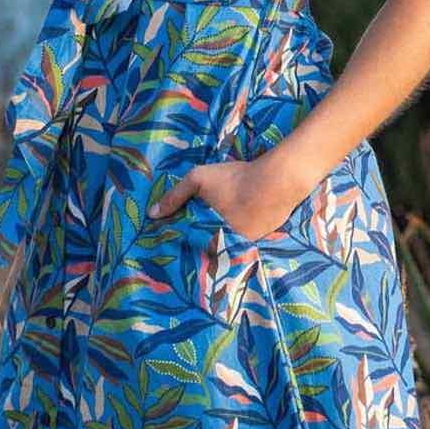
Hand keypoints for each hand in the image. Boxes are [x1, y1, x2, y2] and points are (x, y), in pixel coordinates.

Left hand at [149, 155, 306, 241]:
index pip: (188, 246)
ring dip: (216, 243)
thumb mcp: (199, 179)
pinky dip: (235, 237)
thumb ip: (175, 196)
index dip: (179, 243)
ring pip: (223, 247)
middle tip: (190, 239)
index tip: (169, 241)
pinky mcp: (259, 242)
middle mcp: (225, 246)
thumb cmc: (236, 179)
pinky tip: (236, 224)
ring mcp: (244, 246)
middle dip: (197, 245)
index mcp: (209, 235)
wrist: (278, 182)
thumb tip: (151, 214)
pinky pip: (240, 243)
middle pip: (205, 249)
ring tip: (212, 232)